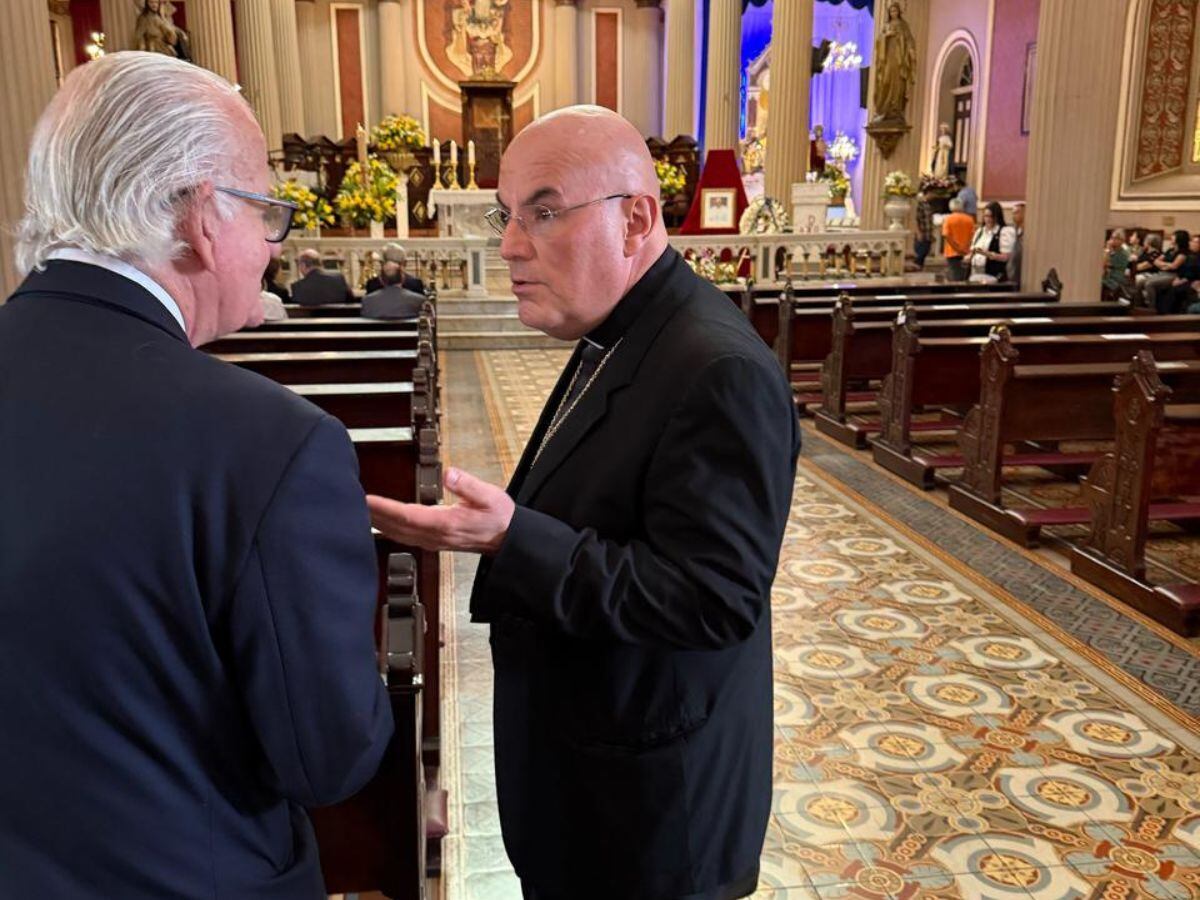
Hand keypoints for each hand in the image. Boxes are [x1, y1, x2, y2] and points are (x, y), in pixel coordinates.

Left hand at [366, 467, 514, 553]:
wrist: (507, 539)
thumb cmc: (499, 518)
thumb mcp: (490, 496)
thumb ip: (468, 485)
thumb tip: (450, 473)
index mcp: (446, 524)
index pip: (408, 516)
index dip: (386, 508)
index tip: (368, 499)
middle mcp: (436, 536)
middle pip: (396, 527)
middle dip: (374, 515)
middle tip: (353, 502)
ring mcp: (433, 541)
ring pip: (398, 534)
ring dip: (378, 523)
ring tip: (360, 510)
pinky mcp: (433, 541)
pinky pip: (405, 536)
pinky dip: (388, 528)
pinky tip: (380, 522)